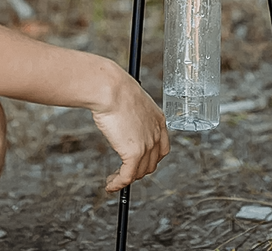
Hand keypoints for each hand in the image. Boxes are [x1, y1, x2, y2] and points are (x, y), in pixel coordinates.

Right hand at [92, 66, 169, 191]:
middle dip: (139, 169)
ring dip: (127, 178)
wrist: (110, 88)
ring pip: (140, 172)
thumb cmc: (115, 87)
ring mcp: (147, 145)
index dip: (150, 157)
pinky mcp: (134, 153)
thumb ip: (131, 113)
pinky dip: (118, 183)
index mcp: (158, 120)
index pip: (161, 147)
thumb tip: (120, 117)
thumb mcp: (130, 99)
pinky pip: (127, 176)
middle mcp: (156, 134)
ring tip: (115, 179)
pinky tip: (110, 185)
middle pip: (152, 162)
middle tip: (125, 170)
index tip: (139, 160)